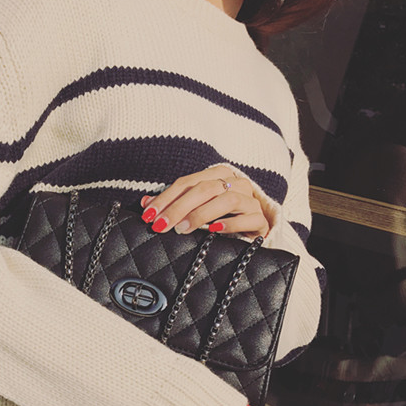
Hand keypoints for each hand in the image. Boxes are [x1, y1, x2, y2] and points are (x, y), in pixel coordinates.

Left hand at [140, 165, 270, 237]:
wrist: (252, 229)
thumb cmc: (219, 216)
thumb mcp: (194, 208)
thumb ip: (172, 203)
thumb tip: (145, 203)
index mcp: (217, 175)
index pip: (187, 183)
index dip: (166, 198)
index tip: (149, 215)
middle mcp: (235, 183)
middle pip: (204, 189)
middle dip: (178, 208)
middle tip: (162, 225)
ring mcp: (250, 199)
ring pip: (227, 200)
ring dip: (201, 214)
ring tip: (183, 229)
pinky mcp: (260, 218)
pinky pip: (247, 218)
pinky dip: (230, 224)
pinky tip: (214, 231)